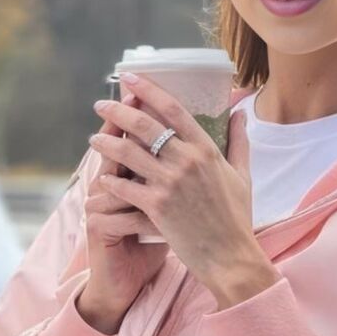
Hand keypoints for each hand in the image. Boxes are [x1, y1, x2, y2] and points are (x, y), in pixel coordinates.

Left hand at [89, 73, 254, 288]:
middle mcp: (187, 161)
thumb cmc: (237, 218)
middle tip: (101, 105)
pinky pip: (125, 187)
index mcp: (206, 150)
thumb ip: (239, 141)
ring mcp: (170, 184)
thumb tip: (240, 113)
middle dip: (117, 111)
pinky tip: (102, 177)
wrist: (230, 256)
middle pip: (144, 125)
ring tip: (94, 139)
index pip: (173, 109)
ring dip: (106, 143)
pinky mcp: (156, 207)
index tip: (130, 78)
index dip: (148, 90)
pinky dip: (111, 181)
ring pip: (128, 153)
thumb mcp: (242, 175)